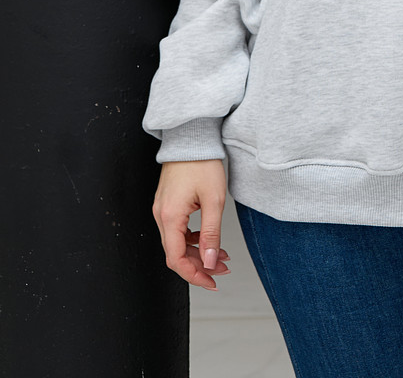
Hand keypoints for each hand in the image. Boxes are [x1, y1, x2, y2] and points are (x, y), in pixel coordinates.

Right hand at [152, 159, 230, 290]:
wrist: (192, 137)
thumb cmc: (202, 162)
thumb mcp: (214, 200)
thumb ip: (212, 234)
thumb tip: (211, 262)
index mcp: (170, 216)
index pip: (176, 259)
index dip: (194, 275)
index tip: (212, 282)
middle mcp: (161, 215)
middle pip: (176, 253)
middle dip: (200, 265)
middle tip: (223, 269)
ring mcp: (163, 209)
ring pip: (177, 243)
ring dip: (198, 253)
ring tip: (221, 255)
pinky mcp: (168, 203)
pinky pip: (177, 230)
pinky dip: (192, 239)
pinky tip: (208, 239)